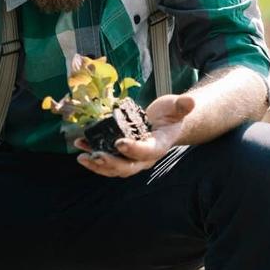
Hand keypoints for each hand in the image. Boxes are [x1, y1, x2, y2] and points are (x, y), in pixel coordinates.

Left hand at [76, 94, 194, 177]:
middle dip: (110, 163)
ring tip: (82, 156)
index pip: (147, 152)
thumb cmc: (171, 115)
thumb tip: (190, 101)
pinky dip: (91, 155)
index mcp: (158, 146)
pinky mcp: (120, 154)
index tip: (119, 142)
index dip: (134, 149)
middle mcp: (144, 157)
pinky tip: (79, 145)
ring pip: (113, 168)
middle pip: (127, 167)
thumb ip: (182, 106)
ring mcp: (131, 158)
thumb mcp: (177, 107)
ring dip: (97, 164)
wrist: (166, 123)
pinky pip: (105, 159)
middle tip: (95, 155)